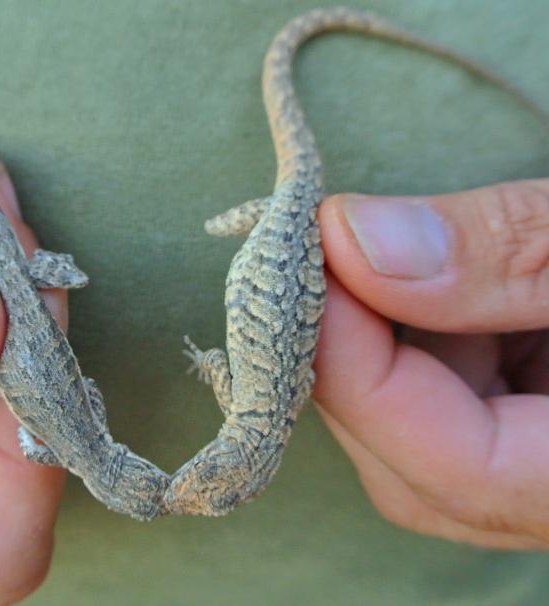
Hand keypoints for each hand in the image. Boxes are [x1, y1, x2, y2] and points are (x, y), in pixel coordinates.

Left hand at [315, 179, 548, 548]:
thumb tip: (351, 240)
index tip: (319, 260)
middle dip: (360, 366)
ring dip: (389, 354)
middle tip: (332, 257)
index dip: (367, 372)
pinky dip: (427, 351)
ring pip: (425, 455)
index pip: (464, 471)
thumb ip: (507, 249)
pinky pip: (458, 418)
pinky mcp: (545, 438)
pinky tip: (442, 292)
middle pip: (423, 481)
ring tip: (400, 261)